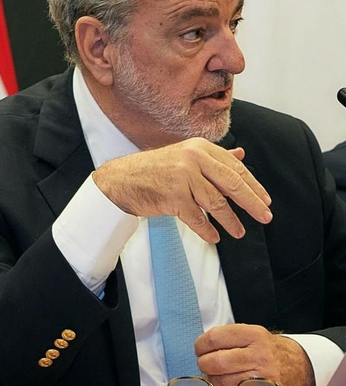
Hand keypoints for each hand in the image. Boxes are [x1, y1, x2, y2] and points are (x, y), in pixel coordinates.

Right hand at [92, 140, 270, 243]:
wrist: (119, 180)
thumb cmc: (153, 169)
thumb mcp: (184, 155)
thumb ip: (213, 156)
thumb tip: (241, 154)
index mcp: (199, 148)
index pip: (235, 168)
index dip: (253, 186)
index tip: (265, 200)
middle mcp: (192, 159)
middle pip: (232, 184)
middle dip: (251, 203)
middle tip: (265, 216)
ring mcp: (182, 178)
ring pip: (216, 203)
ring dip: (230, 221)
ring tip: (239, 232)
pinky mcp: (172, 196)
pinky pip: (197, 217)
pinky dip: (207, 230)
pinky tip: (214, 236)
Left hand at [195, 324, 314, 385]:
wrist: (299, 367)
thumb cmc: (268, 350)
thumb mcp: (252, 334)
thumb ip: (226, 337)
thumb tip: (200, 348)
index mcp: (254, 335)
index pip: (214, 338)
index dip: (201, 345)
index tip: (200, 348)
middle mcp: (260, 356)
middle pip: (215, 361)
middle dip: (204, 363)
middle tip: (206, 362)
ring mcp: (262, 377)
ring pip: (221, 381)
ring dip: (213, 379)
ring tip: (218, 373)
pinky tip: (228, 384)